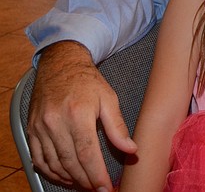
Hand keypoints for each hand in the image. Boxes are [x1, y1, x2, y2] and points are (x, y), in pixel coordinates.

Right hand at [27, 42, 135, 190]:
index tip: (105, 187)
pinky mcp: (32, 130)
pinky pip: (39, 159)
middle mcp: (55, 122)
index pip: (87, 153)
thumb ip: (118, 127)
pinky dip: (52, 172)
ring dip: (69, 179)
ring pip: (54, 164)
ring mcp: (40, 128)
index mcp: (78, 114)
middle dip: (85, 180)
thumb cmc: (88, 82)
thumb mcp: (109, 99)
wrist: (60, 66)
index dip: (96, 174)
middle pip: (70, 162)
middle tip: (97, 189)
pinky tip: (65, 176)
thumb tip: (131, 149)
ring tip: (85, 184)